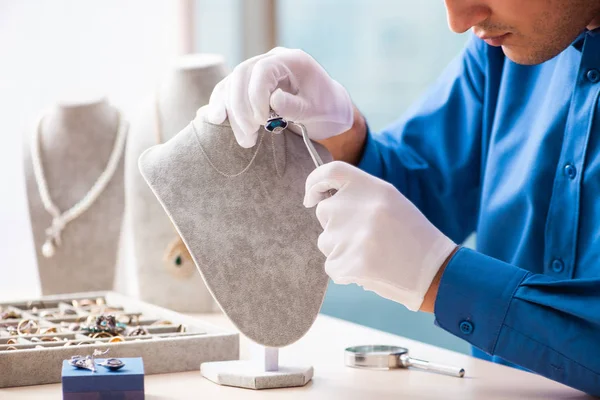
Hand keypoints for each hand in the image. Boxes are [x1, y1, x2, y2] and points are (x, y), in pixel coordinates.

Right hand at [206, 47, 353, 147]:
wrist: (330, 110)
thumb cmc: (328, 109)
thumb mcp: (319, 111)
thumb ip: (296, 106)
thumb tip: (272, 100)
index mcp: (291, 60)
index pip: (263, 69)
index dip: (256, 95)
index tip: (261, 121)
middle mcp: (272, 61)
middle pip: (241, 74)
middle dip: (240, 107)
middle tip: (250, 135)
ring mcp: (259, 72)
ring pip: (231, 84)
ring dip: (231, 112)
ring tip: (245, 139)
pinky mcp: (250, 86)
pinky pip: (228, 90)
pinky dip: (221, 104)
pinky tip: (217, 119)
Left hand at [303, 161, 457, 310]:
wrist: (437, 272)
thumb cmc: (412, 238)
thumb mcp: (390, 203)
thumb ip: (358, 196)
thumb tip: (320, 200)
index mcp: (373, 188)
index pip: (330, 172)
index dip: (314, 182)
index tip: (310, 197)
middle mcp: (360, 206)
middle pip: (324, 211)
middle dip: (336, 226)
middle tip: (365, 238)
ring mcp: (353, 235)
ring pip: (326, 241)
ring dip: (341, 250)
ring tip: (373, 255)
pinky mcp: (350, 262)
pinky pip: (332, 266)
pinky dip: (345, 272)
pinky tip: (369, 270)